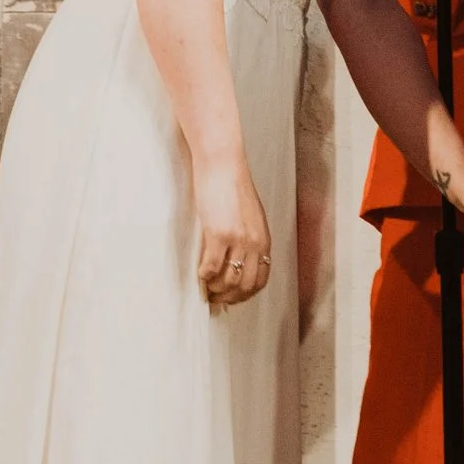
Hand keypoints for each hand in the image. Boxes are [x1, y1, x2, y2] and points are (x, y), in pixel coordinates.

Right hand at [192, 151, 272, 308]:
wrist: (223, 165)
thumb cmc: (233, 186)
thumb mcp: (251, 217)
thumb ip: (249, 238)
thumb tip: (239, 259)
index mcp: (264, 240)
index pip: (260, 280)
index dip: (245, 294)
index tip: (232, 298)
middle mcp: (254, 243)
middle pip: (245, 286)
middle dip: (229, 297)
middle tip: (215, 298)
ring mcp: (237, 240)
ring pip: (229, 280)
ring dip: (216, 290)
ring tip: (206, 288)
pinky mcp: (218, 234)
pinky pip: (211, 267)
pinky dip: (204, 276)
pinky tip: (199, 274)